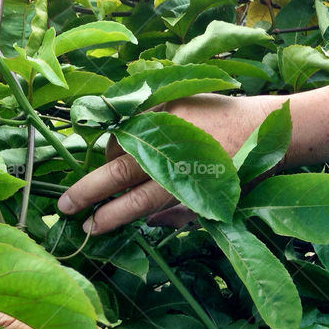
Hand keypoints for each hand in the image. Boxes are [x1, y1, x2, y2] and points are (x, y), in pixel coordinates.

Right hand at [58, 94, 270, 235]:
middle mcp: (170, 149)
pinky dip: (126, 136)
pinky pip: (133, 120)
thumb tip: (145, 222)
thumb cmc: (244, 170)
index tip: (88, 228)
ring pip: (120, 144)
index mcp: (184, 180)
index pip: (135, 203)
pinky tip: (129, 147)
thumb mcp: (217, 201)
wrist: (263, 127)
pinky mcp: (167, 100)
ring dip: (110, 162)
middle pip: (117, 174)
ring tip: (109, 176)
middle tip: (64, 207)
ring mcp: (166, 121)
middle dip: (87, 192)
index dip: (109, 217)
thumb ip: (179, 213)